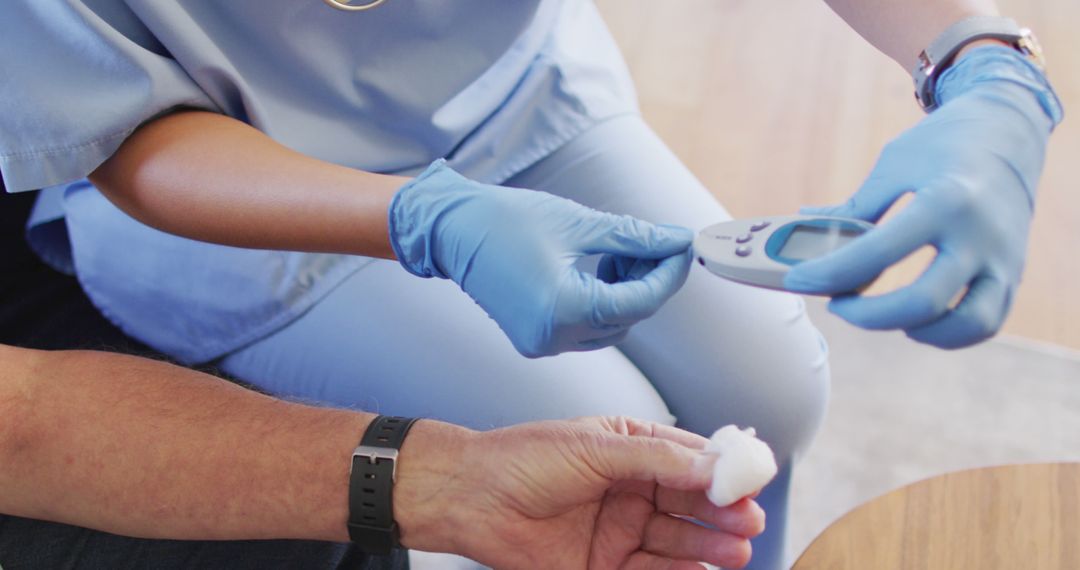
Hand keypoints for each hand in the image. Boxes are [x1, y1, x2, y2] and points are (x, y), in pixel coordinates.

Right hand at [389, 160, 692, 356]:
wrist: (450, 231)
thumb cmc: (504, 220)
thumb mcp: (578, 223)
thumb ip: (634, 237)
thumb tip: (675, 241)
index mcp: (563, 309)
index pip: (640, 300)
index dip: (668, 273)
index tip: (683, 246)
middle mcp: (552, 336)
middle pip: (628, 316)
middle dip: (648, 280)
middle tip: (655, 243)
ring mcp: (541, 343)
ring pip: (610, 327)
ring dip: (626, 293)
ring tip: (619, 253)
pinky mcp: (534, 339)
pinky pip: (585, 329)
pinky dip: (601, 302)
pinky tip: (598, 269)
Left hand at [399, 417, 764, 569]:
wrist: (470, 498)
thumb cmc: (523, 459)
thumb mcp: (595, 447)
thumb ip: (655, 459)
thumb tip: (712, 466)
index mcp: (631, 449)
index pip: (689, 459)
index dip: (723, 471)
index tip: (753, 480)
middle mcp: (631, 490)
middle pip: (691, 504)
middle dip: (723, 513)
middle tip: (749, 521)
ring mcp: (620, 529)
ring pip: (677, 541)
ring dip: (709, 546)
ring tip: (736, 550)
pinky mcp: (604, 566)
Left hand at [784, 47, 1062, 347]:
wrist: (1010, 130)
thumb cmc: (941, 144)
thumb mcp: (894, 164)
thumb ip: (855, 207)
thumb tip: (804, 224)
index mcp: (946, 200)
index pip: (877, 252)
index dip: (828, 274)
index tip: (796, 280)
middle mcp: (980, 235)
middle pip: (921, 303)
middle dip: (866, 315)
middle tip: (835, 304)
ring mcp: (1004, 259)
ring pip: (964, 325)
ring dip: (912, 330)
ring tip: (878, 314)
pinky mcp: (1014, 274)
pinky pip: (984, 323)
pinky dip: (945, 333)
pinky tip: (911, 320)